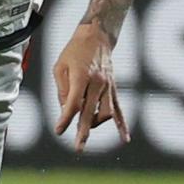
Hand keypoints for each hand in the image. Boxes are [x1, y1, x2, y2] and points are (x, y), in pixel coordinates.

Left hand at [53, 22, 126, 151]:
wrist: (97, 35)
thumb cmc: (73, 51)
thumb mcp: (59, 66)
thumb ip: (62, 89)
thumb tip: (65, 110)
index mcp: (81, 76)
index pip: (73, 102)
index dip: (66, 118)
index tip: (59, 130)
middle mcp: (97, 83)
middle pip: (90, 112)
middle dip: (83, 131)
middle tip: (78, 148)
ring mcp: (108, 86)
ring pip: (106, 113)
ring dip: (96, 124)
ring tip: (86, 130)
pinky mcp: (113, 88)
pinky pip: (120, 109)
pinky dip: (122, 125)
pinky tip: (125, 139)